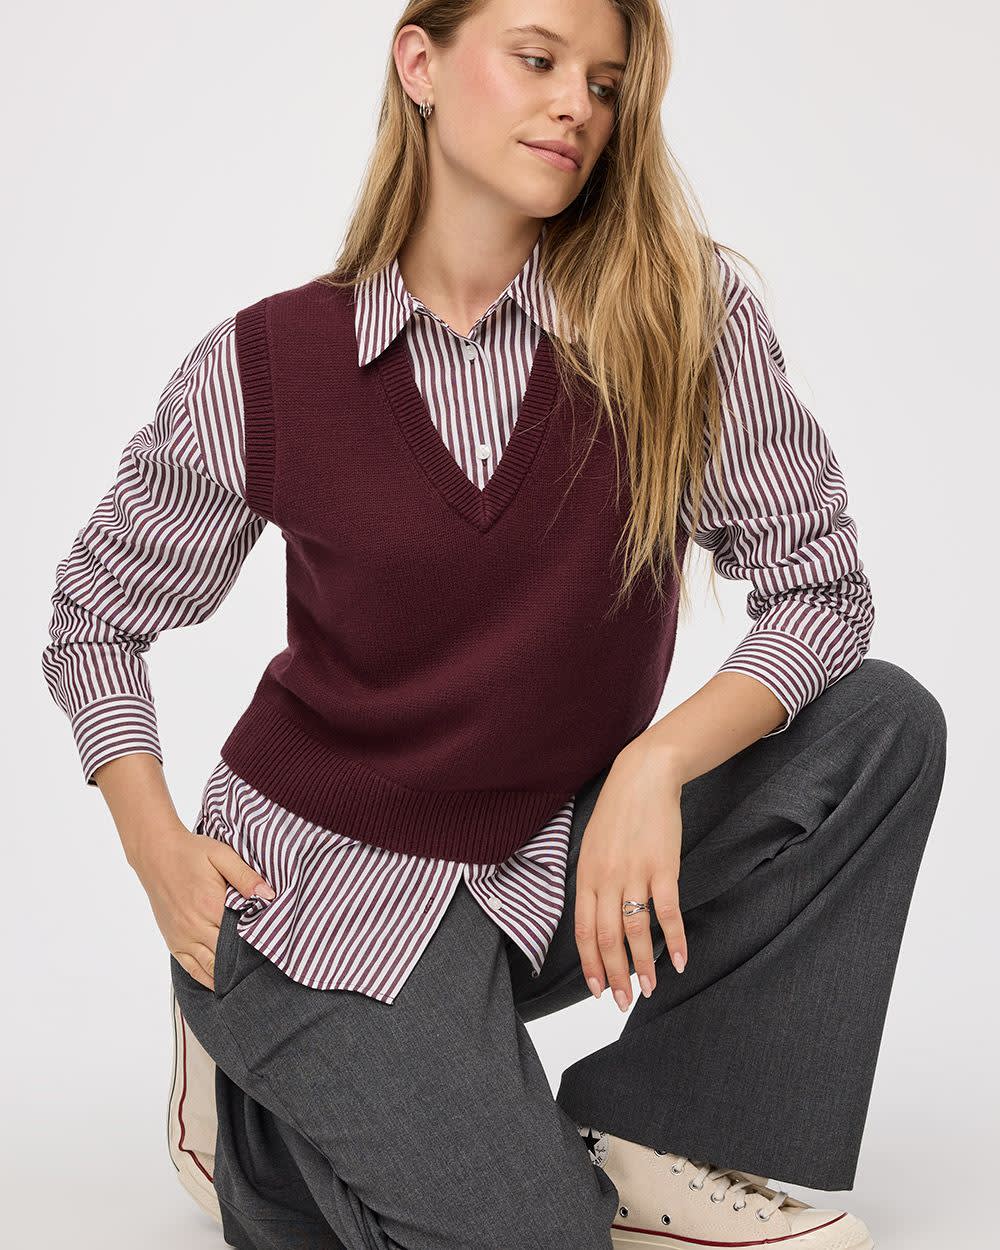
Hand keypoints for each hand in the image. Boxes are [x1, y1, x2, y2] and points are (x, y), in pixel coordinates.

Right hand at [130, 821, 275, 990]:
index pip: (242, 936)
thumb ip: (245, 876)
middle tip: (266, 969)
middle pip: (227, 956)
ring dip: (227, 976)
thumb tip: (269, 895)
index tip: (275, 950)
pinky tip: (220, 984)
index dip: (259, 944)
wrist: (156, 854)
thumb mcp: (221, 855)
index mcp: (211, 906)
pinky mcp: (173, 941)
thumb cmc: (191, 852)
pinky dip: (206, 978)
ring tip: (247, 980)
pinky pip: (191, 968)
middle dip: (246, 963)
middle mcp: (196, 927)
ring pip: (210, 967)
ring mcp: (183, 937)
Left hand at [574, 743, 687, 1011]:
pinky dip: (675, 939)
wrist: (643, 778)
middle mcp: (607, 879)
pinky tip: (681, 961)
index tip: (596, 990)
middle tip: (621, 1003)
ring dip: (643, 965)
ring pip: (636, 930)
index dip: (590, 964)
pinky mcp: (663, 867)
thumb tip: (593, 917)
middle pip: (607, 938)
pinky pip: (668, 911)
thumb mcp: (592, 846)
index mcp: (586, 876)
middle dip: (614, 975)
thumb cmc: (617, 813)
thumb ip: (592, 882)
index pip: (583, 931)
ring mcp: (635, 873)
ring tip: (648, 990)